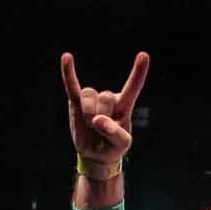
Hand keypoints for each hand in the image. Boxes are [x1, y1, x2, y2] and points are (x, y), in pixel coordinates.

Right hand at [60, 51, 148, 165]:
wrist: (96, 153)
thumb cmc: (113, 146)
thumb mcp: (122, 145)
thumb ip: (115, 133)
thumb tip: (97, 120)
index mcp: (124, 105)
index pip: (133, 87)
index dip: (138, 72)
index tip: (144, 55)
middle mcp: (109, 98)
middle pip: (105, 97)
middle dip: (102, 117)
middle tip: (101, 130)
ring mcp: (92, 98)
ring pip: (89, 95)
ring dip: (87, 113)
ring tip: (90, 125)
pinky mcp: (76, 101)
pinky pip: (71, 85)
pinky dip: (68, 72)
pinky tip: (66, 56)